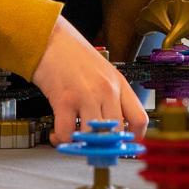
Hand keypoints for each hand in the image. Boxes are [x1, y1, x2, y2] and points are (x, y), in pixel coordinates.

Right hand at [32, 16, 146, 144]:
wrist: (49, 38)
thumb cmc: (72, 55)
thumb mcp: (102, 72)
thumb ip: (109, 96)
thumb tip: (111, 127)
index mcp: (119, 84)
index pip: (139, 119)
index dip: (134, 139)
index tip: (123, 147)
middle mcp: (107, 90)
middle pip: (117, 133)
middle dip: (105, 148)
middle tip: (93, 151)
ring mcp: (87, 95)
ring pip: (94, 137)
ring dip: (82, 145)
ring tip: (73, 141)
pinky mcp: (65, 99)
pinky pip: (68, 133)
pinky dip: (62, 140)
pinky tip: (57, 134)